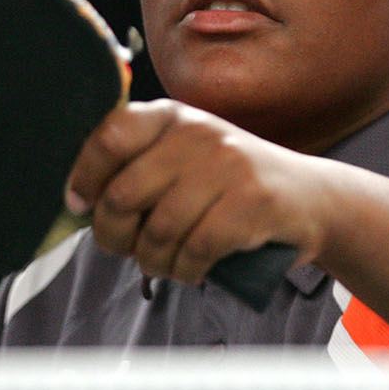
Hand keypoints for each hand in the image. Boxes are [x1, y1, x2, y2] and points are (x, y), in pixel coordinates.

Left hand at [65, 100, 322, 286]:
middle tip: (129, 250)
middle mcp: (197, 132)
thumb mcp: (185, 159)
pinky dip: (186, 272)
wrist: (311, 199)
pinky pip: (195, 250)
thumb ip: (137, 168)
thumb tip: (76, 203)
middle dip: (115, 237)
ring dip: (154, 262)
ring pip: (158, 231)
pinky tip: (192, 271)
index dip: (84, 177)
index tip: (82, 204)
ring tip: (165, 264)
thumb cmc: (230, 187)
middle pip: (122, 195)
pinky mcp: (252, 201)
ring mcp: (227, 164)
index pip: (108, 136)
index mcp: (170, 117)